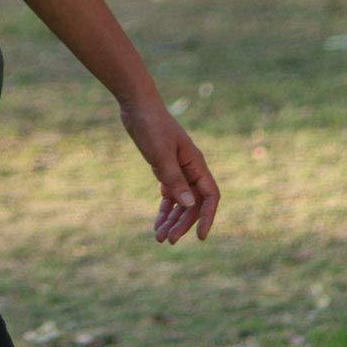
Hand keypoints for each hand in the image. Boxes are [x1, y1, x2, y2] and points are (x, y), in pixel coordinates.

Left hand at [120, 99, 219, 243]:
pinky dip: (164, 209)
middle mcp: (190, 168)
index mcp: (196, 163)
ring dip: (172, 220)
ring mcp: (178, 168)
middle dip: (183, 223)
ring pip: (180, 201)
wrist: (136, 105)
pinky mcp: (164, 167)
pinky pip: (169, 194)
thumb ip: (174, 178)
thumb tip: (188, 205)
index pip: (210, 196)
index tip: (200, 236)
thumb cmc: (151, 126)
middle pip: (193, 203)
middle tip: (169, 241)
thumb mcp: (161, 153)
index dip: (207, 217)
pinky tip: (158, 223)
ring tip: (160, 239)